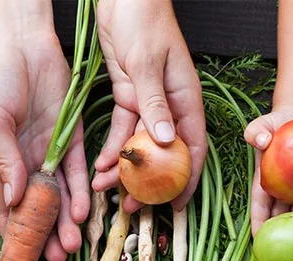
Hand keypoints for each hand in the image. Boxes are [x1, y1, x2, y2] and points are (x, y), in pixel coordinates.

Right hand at [0, 30, 89, 260]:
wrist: (21, 41)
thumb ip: (5, 160)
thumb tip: (12, 199)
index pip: (3, 207)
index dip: (12, 234)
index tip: (19, 259)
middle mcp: (21, 162)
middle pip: (35, 208)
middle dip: (45, 234)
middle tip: (56, 257)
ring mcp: (46, 151)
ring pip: (59, 195)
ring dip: (65, 221)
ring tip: (73, 245)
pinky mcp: (69, 138)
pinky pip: (76, 171)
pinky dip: (81, 191)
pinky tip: (84, 212)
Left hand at [94, 0, 205, 211]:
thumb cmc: (144, 20)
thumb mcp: (147, 63)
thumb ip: (154, 103)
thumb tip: (164, 142)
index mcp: (186, 100)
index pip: (192, 149)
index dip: (187, 180)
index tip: (176, 206)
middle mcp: (171, 107)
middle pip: (165, 155)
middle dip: (151, 184)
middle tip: (135, 208)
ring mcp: (149, 104)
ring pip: (140, 146)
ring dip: (125, 169)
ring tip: (106, 190)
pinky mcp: (129, 96)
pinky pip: (123, 130)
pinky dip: (112, 148)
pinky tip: (100, 165)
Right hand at [244, 105, 292, 232]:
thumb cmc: (276, 123)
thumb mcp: (261, 125)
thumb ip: (256, 132)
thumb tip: (262, 142)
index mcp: (265, 182)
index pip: (260, 207)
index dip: (258, 224)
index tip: (259, 240)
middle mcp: (283, 191)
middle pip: (282, 217)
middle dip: (284, 234)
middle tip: (287, 250)